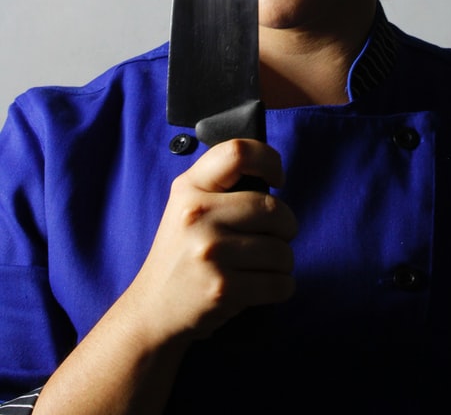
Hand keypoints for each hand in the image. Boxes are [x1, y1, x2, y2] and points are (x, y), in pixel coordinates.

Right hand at [124, 139, 296, 345]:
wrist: (151, 311)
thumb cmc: (182, 255)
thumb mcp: (187, 206)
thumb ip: (221, 184)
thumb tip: (271, 173)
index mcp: (190, 188)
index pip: (238, 152)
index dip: (268, 160)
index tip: (277, 179)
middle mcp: (197, 215)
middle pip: (274, 209)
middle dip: (286, 226)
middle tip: (273, 237)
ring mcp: (210, 252)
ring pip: (282, 250)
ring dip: (282, 262)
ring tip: (257, 266)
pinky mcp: (223, 288)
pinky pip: (280, 283)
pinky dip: (281, 287)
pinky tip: (259, 286)